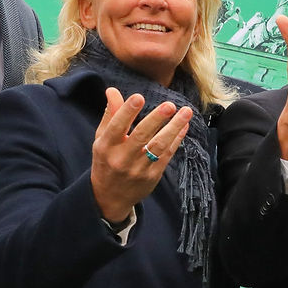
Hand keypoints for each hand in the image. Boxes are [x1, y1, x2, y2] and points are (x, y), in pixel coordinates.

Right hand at [89, 88, 192, 223]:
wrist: (110, 196)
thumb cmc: (106, 161)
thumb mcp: (101, 139)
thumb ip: (110, 115)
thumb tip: (112, 90)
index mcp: (106, 147)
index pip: (116, 127)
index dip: (127, 112)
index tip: (139, 97)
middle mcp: (121, 159)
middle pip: (141, 136)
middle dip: (156, 120)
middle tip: (169, 105)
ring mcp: (138, 169)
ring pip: (158, 146)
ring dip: (174, 128)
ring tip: (185, 112)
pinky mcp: (153, 176)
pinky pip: (167, 155)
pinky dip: (177, 139)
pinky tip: (184, 126)